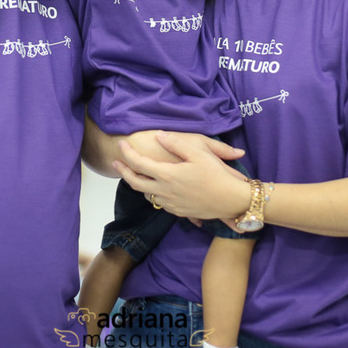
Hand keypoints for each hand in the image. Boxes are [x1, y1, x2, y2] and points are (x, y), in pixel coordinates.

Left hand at [113, 132, 249, 220]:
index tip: (121, 145)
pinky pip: (160, 203)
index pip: (138, 164)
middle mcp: (165, 191)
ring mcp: (171, 204)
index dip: (127, 154)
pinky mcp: (179, 212)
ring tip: (136, 175)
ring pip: (147, 196)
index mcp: (167, 175)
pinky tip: (158, 189)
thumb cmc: (217, 174)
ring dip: (138, 185)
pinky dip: (153, 194)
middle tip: (116, 163)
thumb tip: (159, 135)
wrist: (231, 201)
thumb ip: (176, 143)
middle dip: (123, 172)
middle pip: (136, 183)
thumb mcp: (199, 152)